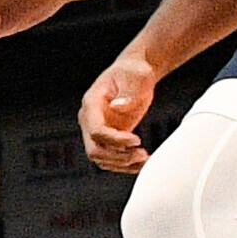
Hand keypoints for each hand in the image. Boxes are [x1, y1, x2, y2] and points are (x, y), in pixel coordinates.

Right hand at [85, 53, 166, 173]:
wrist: (134, 74)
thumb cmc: (134, 72)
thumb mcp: (135, 77)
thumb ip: (127, 92)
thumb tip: (117, 107)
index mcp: (92, 103)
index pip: (96, 131)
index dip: (116, 140)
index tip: (138, 140)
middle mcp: (90, 119)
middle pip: (94, 150)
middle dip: (119, 157)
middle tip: (143, 155)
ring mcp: (97, 129)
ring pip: (101, 158)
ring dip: (123, 164)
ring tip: (146, 159)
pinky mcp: (108, 137)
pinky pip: (111, 158)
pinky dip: (126, 165)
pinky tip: (144, 161)